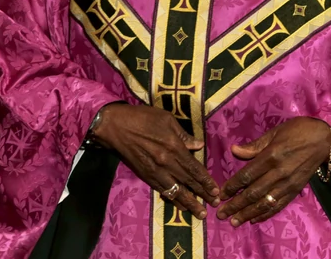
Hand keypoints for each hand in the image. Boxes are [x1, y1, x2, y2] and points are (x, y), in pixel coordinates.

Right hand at [92, 104, 219, 218]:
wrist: (114, 126)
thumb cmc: (141, 117)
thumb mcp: (165, 118)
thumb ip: (183, 134)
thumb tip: (198, 145)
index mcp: (173, 147)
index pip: (194, 168)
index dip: (206, 181)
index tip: (216, 190)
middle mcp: (166, 162)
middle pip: (188, 182)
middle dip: (202, 195)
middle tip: (215, 205)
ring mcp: (155, 171)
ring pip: (176, 191)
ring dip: (189, 203)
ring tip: (200, 213)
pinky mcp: (145, 175)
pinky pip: (161, 190)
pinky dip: (172, 199)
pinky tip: (179, 205)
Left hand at [217, 116, 330, 225]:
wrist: (324, 140)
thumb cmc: (296, 131)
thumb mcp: (273, 133)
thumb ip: (254, 146)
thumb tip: (233, 150)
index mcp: (271, 157)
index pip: (247, 176)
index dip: (232, 186)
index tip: (220, 194)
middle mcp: (279, 173)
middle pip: (253, 193)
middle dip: (236, 205)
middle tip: (221, 214)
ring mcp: (288, 184)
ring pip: (265, 203)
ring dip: (248, 213)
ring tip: (234, 222)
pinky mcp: (296, 190)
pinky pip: (279, 205)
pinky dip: (266, 214)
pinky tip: (254, 220)